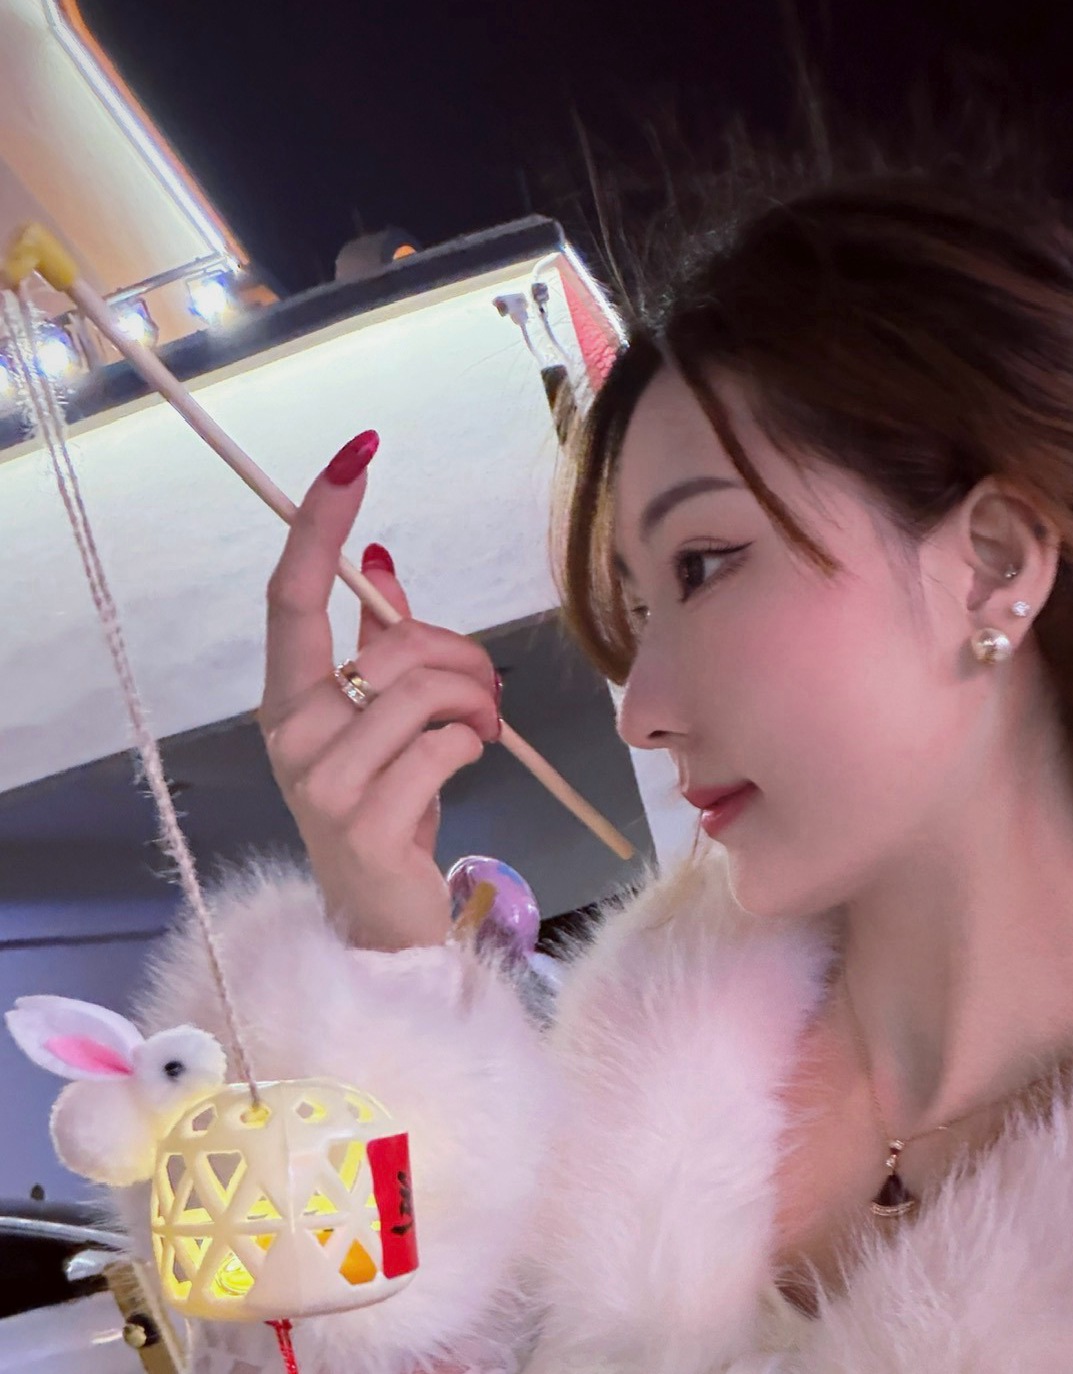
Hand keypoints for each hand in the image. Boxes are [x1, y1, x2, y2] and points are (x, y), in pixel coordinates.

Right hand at [260, 439, 500, 951]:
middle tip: (484, 689)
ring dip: (476, 703)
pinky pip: (445, 744)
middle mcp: (291, 733)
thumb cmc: (386, 808)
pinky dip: (473, 744)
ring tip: (483, 728)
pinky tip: (467, 762)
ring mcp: (322, 780)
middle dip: (460, 655)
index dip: (321, 522)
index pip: (292, 595)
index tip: (356, 455)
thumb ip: (378, 646)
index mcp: (288, 700)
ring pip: (426, 693)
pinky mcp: (365, 820)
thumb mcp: (378, 723)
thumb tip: (379, 558)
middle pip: (394, 646)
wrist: (381, 918)